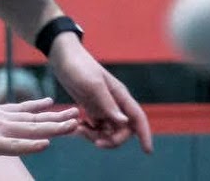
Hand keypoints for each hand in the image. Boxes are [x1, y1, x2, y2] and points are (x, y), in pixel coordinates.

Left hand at [0, 94, 78, 180]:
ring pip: (31, 117)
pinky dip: (36, 105)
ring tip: (73, 114)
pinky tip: (50, 102)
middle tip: (77, 124)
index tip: (48, 143)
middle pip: (31, 128)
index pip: (14, 145)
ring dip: (53, 116)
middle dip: (55, 127)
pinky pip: (21, 107)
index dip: (29, 146)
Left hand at [49, 37, 153, 153]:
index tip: (147, 151)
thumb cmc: (78, 66)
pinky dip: (90, 132)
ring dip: (98, 137)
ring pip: (110, 131)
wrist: (62, 57)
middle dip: (113, 140)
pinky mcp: (92, 108)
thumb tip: (124, 122)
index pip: (138, 118)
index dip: (145, 135)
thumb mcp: (92, 84)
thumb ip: (107, 103)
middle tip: (95, 142)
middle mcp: (115, 103)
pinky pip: (97, 128)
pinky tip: (78, 126)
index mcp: (120, 95)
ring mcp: (104, 106)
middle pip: (124, 130)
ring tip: (80, 130)